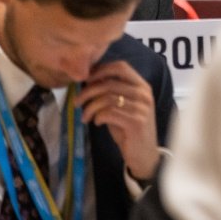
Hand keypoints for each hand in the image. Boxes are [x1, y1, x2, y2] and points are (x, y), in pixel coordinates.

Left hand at [79, 60, 160, 181]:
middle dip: (87, 92)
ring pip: (106, 99)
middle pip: (109, 83)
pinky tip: (97, 123)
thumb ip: (111, 93)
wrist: (144, 153)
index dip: (100, 70)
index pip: (120, 67)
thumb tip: (88, 81)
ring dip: (90, 108)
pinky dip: (98, 117)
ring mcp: (142, 107)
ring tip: (84, 117)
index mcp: (142, 85)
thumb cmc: (129, 128)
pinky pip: (109, 113)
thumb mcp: (122, 106)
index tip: (86, 81)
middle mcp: (144, 93)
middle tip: (76, 102)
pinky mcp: (136, 122)